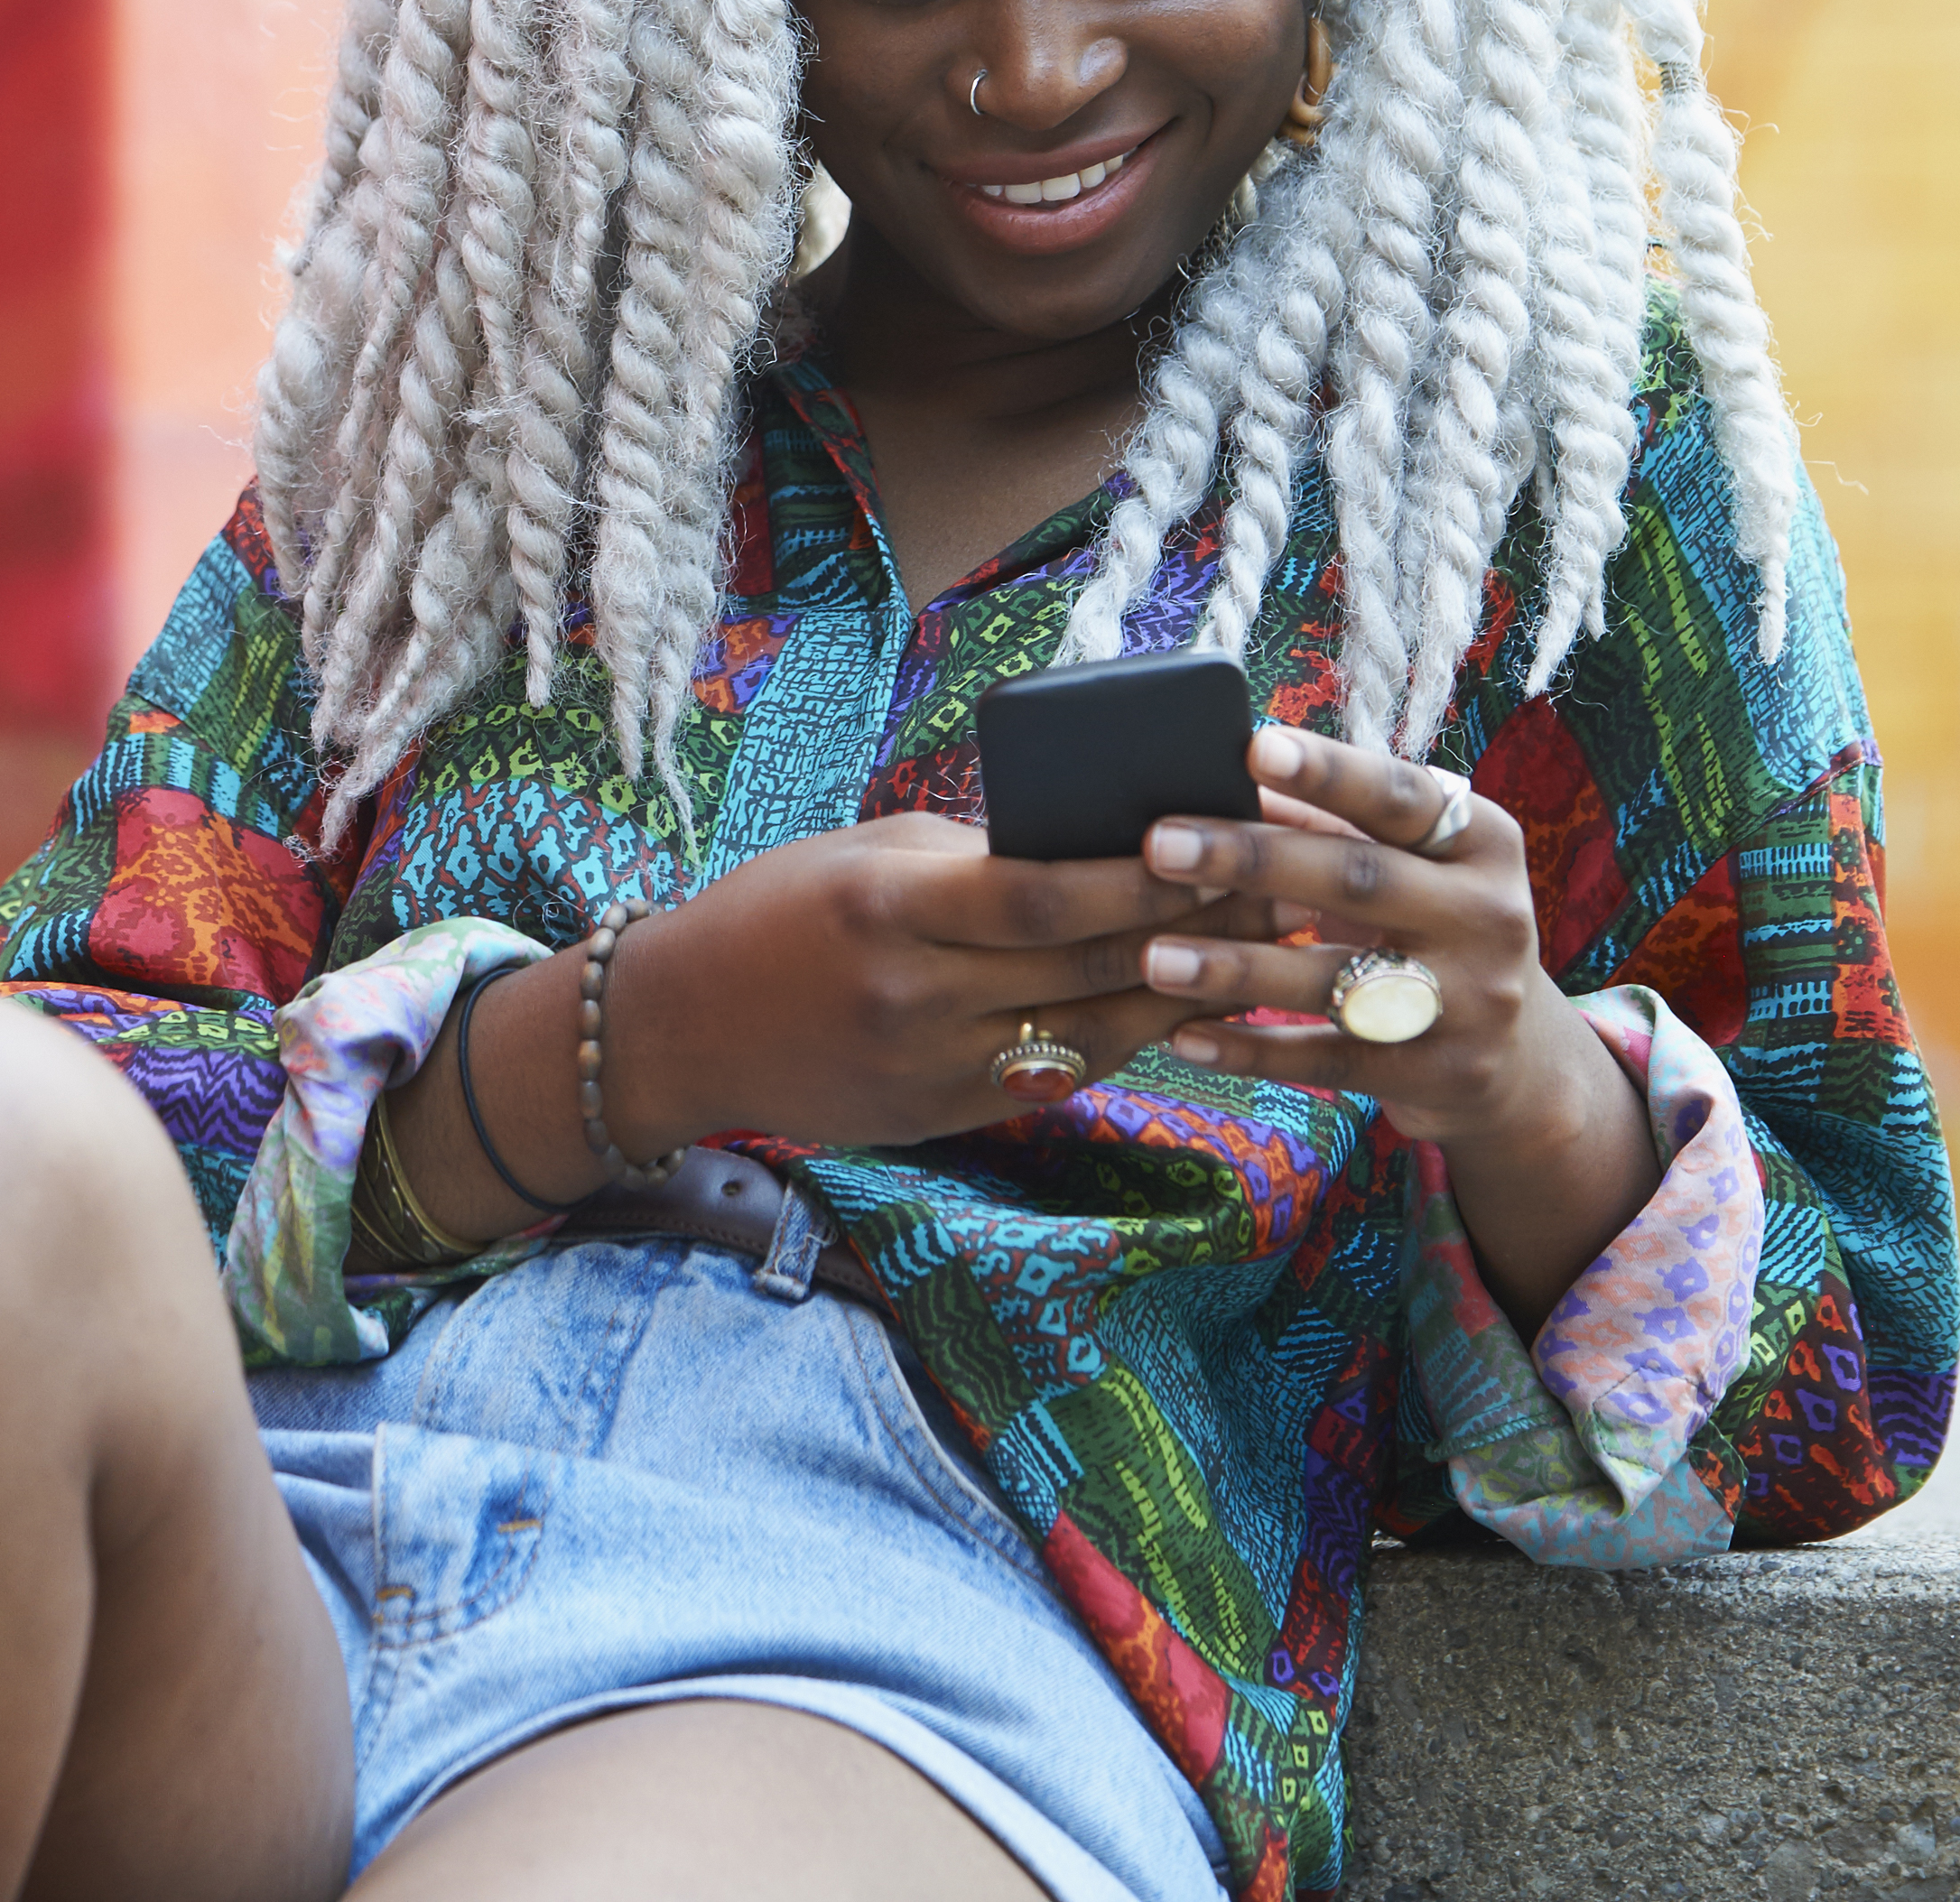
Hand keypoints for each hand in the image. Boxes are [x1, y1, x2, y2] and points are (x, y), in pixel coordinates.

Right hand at [604, 808, 1283, 1155]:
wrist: (681, 1028)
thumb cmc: (773, 913)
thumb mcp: (864, 856)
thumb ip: (972, 860)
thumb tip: (1094, 849)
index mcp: (888, 909)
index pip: (1039, 896)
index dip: (1138, 877)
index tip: (1217, 842)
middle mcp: (913, 996)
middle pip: (1083, 967)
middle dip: (1192, 928)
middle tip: (1277, 889)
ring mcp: (930, 1068)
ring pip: (1089, 1034)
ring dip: (1182, 992)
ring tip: (1255, 950)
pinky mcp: (941, 1117)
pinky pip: (1056, 1077)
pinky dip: (1122, 1040)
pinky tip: (1176, 1007)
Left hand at [1133, 727, 1658, 1320]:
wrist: (1522, 1062)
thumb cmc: (1430, 927)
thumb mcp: (1409, 867)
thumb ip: (1328, 824)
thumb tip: (1219, 770)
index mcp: (1483, 844)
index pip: (1400, 797)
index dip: (1330, 772)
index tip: (1253, 746)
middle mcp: (1488, 918)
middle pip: (1358, 879)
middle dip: (1253, 859)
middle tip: (1161, 846)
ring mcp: (1470, 1003)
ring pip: (1335, 978)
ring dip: (1236, 968)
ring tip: (1154, 956)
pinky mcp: (1436, 1074)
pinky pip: (1326, 1059)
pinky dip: (1250, 1048)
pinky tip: (1182, 1035)